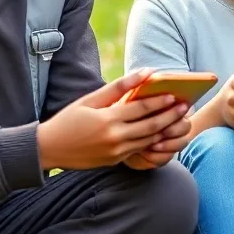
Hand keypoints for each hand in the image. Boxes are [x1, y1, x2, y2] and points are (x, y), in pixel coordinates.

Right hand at [37, 69, 191, 170]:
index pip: (141, 109)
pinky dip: (152, 142)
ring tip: (178, 120)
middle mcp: (114, 138)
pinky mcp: (115, 161)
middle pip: (150, 127)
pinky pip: (139, 150)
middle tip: (185, 108)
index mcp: (107, 120)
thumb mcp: (89, 100)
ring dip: (165, 130)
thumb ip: (118, 87)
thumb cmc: (68, 119)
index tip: (174, 95)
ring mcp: (115, 152)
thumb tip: (143, 73)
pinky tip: (161, 133)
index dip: (159, 102)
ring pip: (148, 141)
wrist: (49, 149)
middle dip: (170, 117)